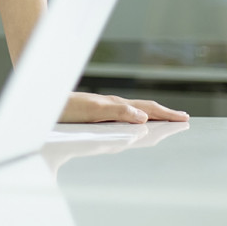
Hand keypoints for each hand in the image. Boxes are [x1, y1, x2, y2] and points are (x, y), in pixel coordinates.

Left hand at [59, 91, 188, 124]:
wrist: (42, 101)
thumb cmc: (65, 108)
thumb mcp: (93, 111)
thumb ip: (118, 113)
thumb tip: (143, 118)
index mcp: (116, 105)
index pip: (147, 109)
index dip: (165, 114)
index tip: (184, 118)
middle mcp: (112, 105)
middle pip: (143, 108)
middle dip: (163, 113)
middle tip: (182, 118)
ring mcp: (104, 108)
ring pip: (134, 111)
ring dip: (151, 115)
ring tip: (163, 120)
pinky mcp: (94, 113)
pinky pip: (123, 115)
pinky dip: (136, 118)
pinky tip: (132, 124)